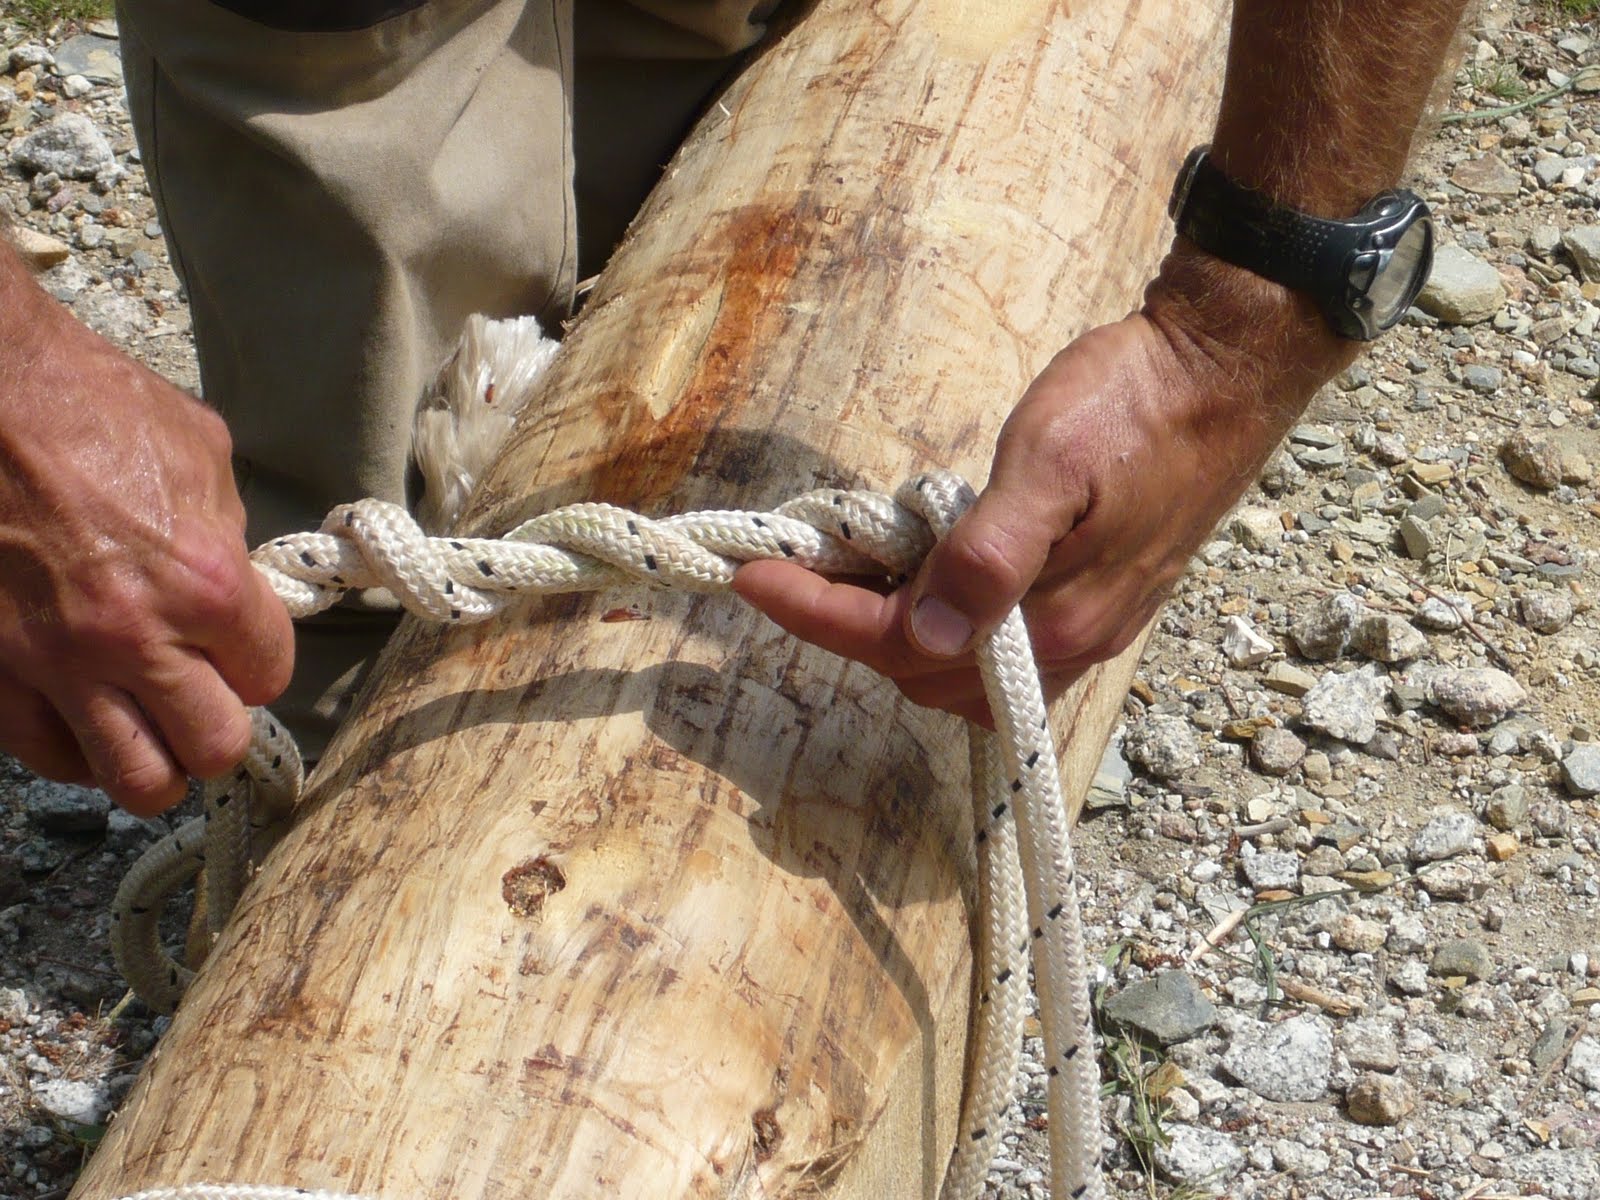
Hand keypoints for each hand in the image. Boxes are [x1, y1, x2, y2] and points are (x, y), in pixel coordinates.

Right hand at [0, 281, 293, 813]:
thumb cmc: (90, 404)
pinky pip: (44, 753)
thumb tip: (239, 575)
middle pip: (212, 748)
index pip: (269, 675)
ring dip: (155, 763)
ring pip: (134, 779)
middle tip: (206, 700)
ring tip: (153, 733)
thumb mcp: (201, 455)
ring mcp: (55, 661)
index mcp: (206, 582)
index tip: (244, 648)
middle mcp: (134, 636)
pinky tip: (85, 721)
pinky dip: (74, 750)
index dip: (260, 663)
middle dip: (218, 730)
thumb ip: (229, 534)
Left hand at [734, 247, 1355, 724]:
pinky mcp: (1093, 603)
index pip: (902, 644)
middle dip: (848, 628)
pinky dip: (939, 624)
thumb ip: (988, 555)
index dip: (818, 616)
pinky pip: (998, 647)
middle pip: (924, 671)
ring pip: (959, 670)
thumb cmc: (1133, 404)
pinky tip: (921, 575)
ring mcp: (1085, 628)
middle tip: (793, 569)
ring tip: (844, 573)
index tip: (754, 577)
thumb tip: (924, 633)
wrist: (1224, 371)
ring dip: (892, 631)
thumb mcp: (1050, 461)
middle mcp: (1068, 644)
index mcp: (1049, 620)